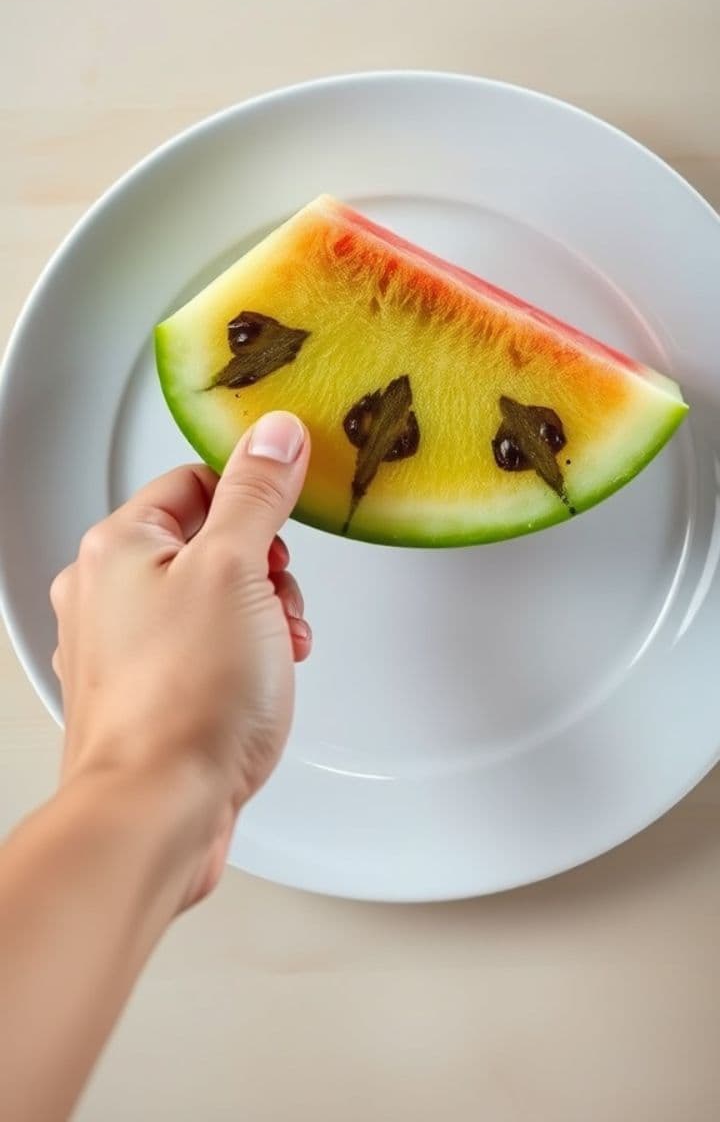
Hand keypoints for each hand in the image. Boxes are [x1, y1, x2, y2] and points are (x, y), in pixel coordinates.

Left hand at [50, 410, 311, 906]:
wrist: (156, 814)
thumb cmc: (183, 702)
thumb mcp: (236, 570)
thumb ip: (256, 495)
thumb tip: (273, 435)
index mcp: (116, 546)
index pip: (195, 482)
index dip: (251, 505)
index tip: (283, 533)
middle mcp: (103, 593)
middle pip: (206, 544)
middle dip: (262, 572)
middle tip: (278, 604)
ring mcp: (119, 649)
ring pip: (208, 602)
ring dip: (258, 620)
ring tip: (276, 654)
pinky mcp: (143, 695)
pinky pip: (201, 653)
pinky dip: (238, 662)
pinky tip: (259, 688)